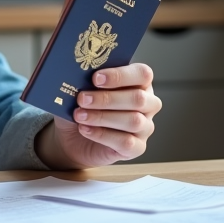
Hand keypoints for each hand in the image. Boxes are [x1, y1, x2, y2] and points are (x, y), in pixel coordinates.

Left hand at [42, 62, 161, 167]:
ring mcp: (145, 127)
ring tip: (79, 115)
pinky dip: (102, 135)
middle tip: (82, 98)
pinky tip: (85, 129)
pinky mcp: (137, 148)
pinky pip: (126, 142)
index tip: (96, 78)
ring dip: (102, 117)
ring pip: (133, 121)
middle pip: (138, 98)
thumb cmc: (85, 106)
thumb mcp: (83, 89)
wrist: (75, 137)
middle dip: (107, 98)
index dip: (120, 75)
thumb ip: (87, 80)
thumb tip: (78, 74)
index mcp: (140, 83)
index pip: (142, 74)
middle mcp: (148, 104)